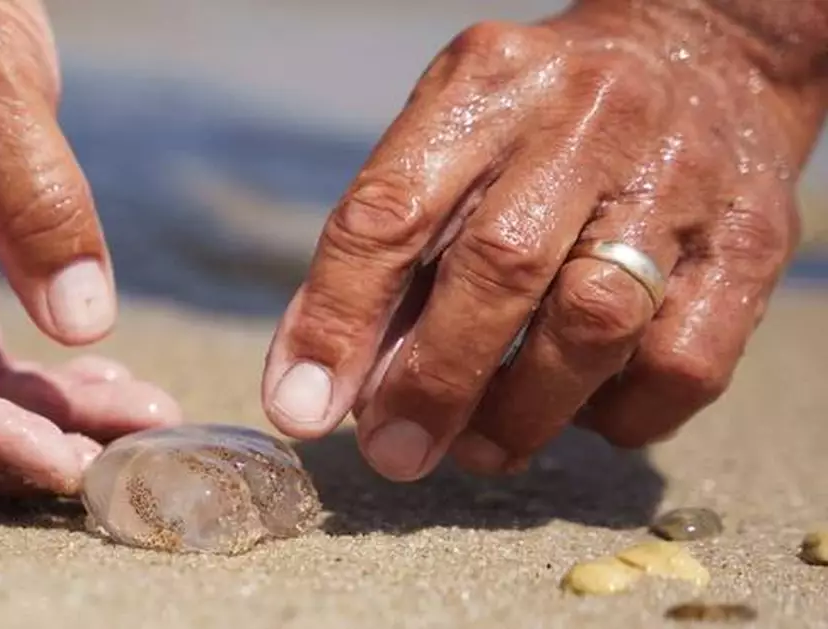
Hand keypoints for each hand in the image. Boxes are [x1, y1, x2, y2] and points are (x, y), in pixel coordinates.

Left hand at [262, 0, 826, 479]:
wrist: (707, 52)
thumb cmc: (540, 124)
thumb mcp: (450, 141)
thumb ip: (387, 254)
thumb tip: (321, 383)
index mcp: (485, 84)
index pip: (391, 210)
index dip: (336, 317)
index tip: (300, 408)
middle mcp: (586, 117)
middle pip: (498, 270)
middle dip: (432, 383)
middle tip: (391, 454)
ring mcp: (679, 176)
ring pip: (594, 324)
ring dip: (519, 413)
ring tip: (477, 446)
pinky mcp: (751, 242)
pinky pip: (679, 363)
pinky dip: (616, 414)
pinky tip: (579, 409)